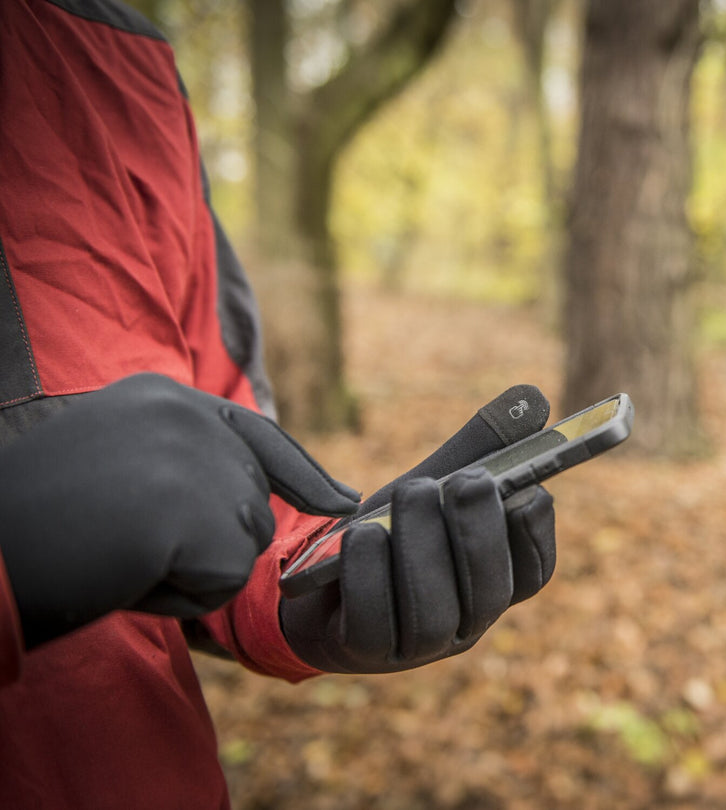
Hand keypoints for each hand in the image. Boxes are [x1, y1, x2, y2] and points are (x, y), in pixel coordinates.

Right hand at [0, 373, 359, 647]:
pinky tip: (123, 573)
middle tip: (118, 542)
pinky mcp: (203, 513)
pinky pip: (224, 583)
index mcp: (163, 395)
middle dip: (205, 543)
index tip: (343, 501)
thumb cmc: (32, 521)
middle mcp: (190, 415)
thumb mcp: (113, 465)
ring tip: (115, 553)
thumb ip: (183, 467)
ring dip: (189, 572)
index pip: (257, 434)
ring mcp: (201, 460)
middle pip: (253, 502)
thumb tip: (256, 501)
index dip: (303, 475)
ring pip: (243, 546)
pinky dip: (179, 598)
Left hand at [280, 389, 557, 673]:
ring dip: (424, 547)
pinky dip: (370, 572)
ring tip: (412, 492)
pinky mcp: (361, 650)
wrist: (317, 577)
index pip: (534, 573)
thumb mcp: (435, 485)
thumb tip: (535, 397)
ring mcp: (414, 646)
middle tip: (467, 481)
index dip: (536, 535)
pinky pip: (372, 619)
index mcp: (492, 585)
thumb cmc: (393, 530)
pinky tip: (362, 533)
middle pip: (490, 594)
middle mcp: (463, 625)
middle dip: (480, 533)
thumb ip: (482, 448)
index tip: (530, 490)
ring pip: (434, 613)